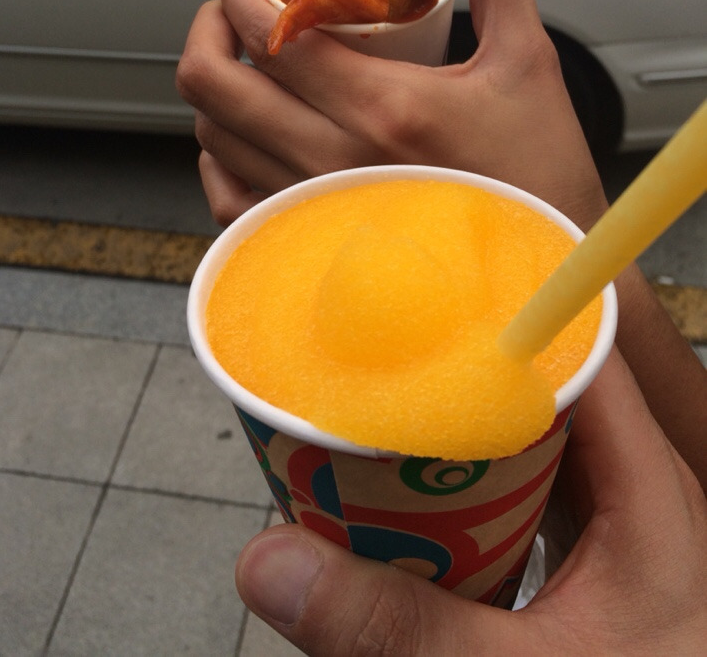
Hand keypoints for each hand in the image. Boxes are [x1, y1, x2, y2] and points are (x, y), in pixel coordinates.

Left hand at [176, 0, 607, 230]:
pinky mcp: (303, 247)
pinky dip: (222, 156)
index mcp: (385, 109)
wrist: (536, 272)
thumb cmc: (534, 179)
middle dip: (209, 28)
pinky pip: (225, 197)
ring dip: (217, 89)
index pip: (274, 35)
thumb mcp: (529, 62)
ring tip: (246, 65)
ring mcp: (309, 211)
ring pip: (213, 136)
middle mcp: (333, 163)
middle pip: (214, 85)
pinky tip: (245, 134)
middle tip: (233, 9)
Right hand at [235, 348, 706, 655]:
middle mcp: (629, 478)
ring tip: (378, 404)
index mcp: (645, 480)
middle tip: (377, 348)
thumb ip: (402, 627)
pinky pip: (514, 479)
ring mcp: (604, 511)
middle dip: (457, 365)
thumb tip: (272, 561)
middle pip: (539, 382)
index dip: (501, 310)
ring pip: (522, 431)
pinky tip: (409, 489)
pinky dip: (459, 475)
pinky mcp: (579, 545)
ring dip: (455, 422)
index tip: (421, 294)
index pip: (577, 348)